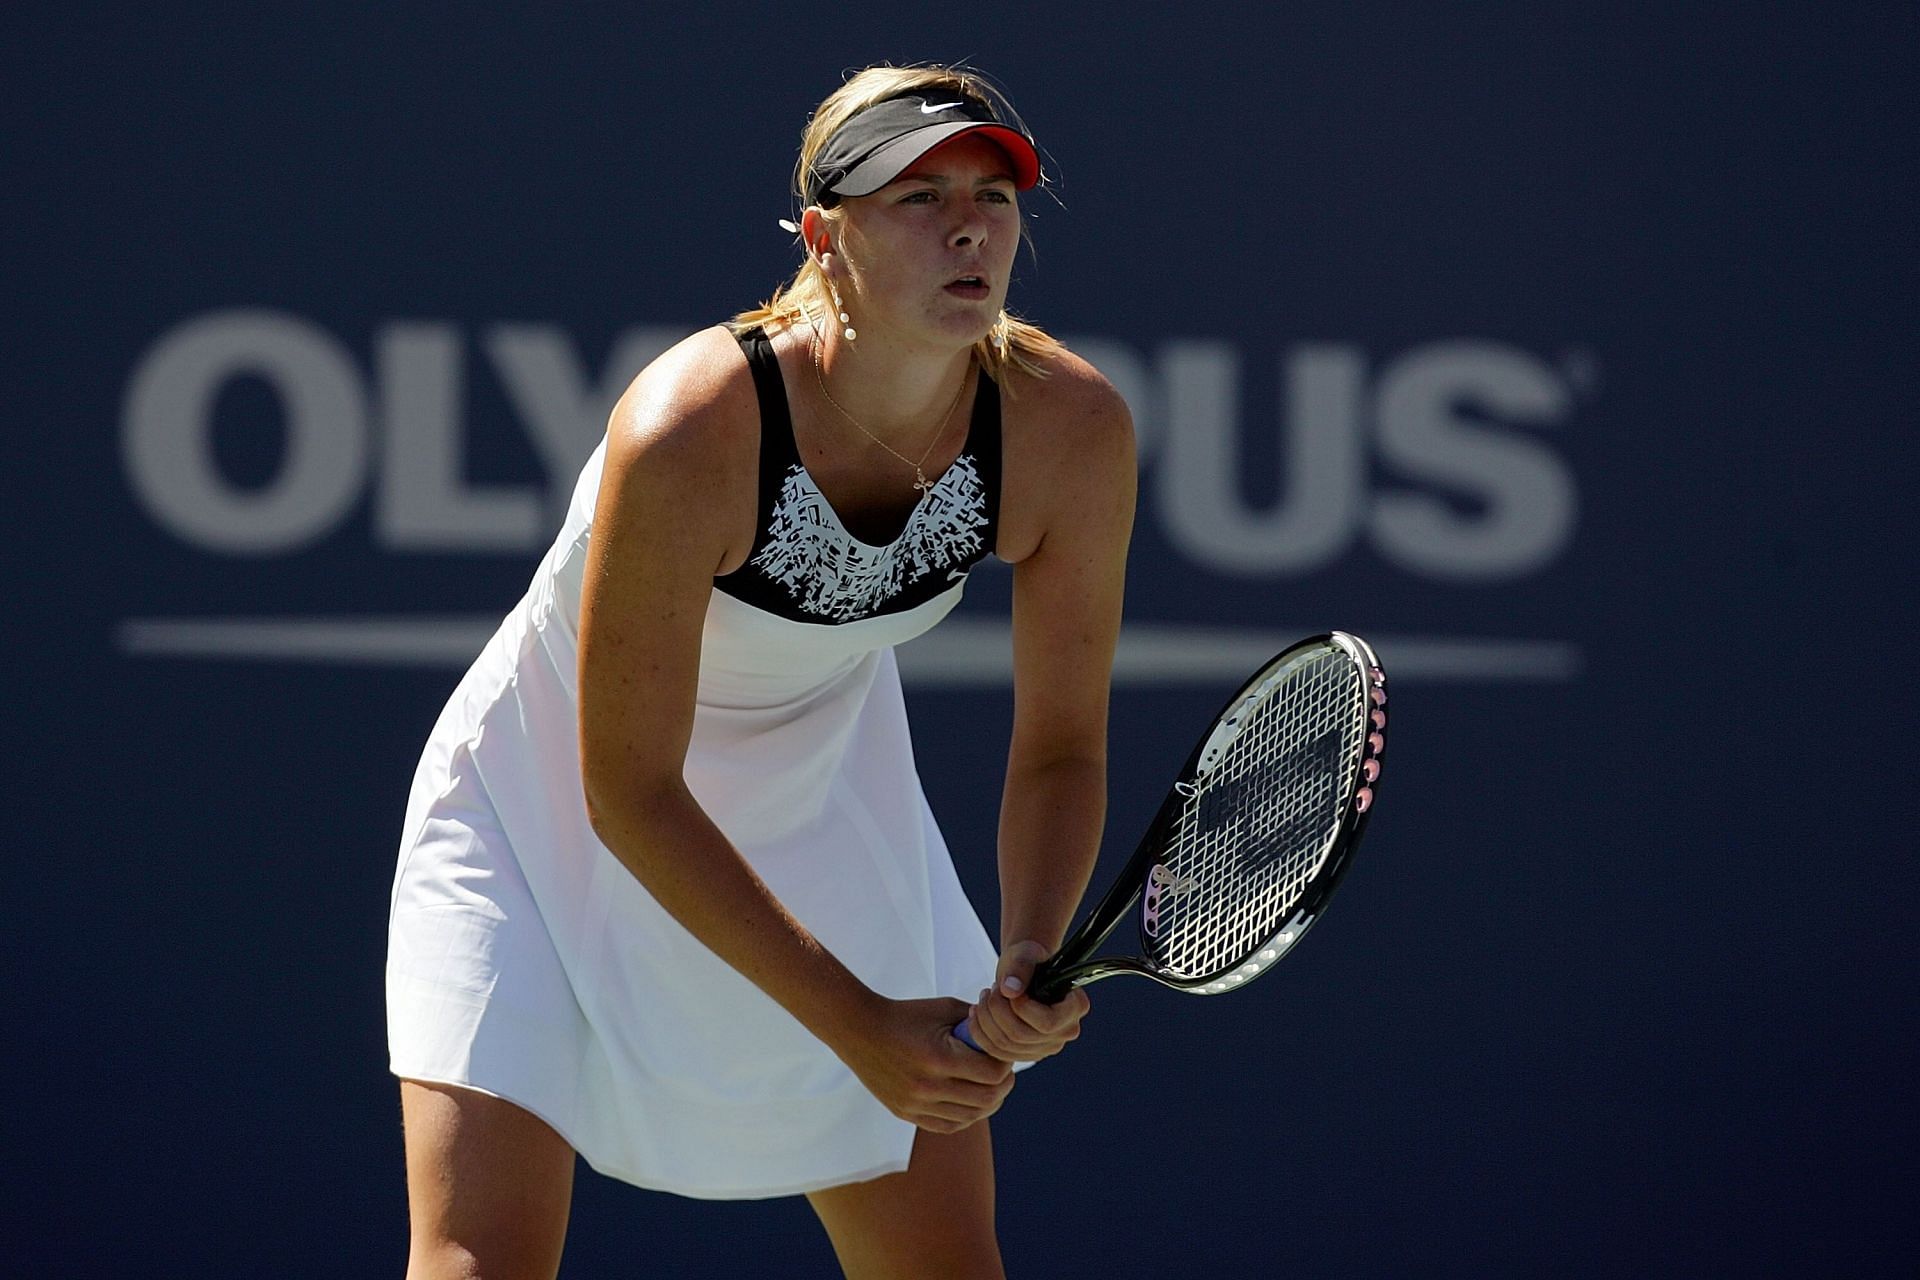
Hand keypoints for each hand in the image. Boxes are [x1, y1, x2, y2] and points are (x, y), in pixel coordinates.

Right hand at [835, 996, 1015, 1133]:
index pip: (992, 1073)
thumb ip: (977, 1022)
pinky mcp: (906, 1113)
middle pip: (986, 1099)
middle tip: (1005, 1075)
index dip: (1006, 1065)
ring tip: (990, 1089)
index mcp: (940, 1058)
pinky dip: (965, 1117)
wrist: (859, 1030)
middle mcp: (929, 1087)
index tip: (1004, 1056)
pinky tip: (969, 1103)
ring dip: (987, 1104)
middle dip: (1003, 1086)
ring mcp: (916, 1104)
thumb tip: (1003, 1033)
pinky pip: (947, 1126)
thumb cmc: (905, 1015)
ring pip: (969, 1117)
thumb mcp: (944, 1008)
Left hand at [963, 940, 1090, 1062]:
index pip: (1048, 1023)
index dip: (1022, 1008)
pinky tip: (976, 1012)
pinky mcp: (1027, 1053)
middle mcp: (1066, 1032)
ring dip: (986, 1019)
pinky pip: (998, 1053)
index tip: (1008, 988)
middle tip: (991, 989)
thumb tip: (1010, 990)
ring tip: (984, 996)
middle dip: (997, 1011)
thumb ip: (1020, 967)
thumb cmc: (1028, 958)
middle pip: (1022, 1036)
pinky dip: (980, 1033)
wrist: (1022, 971)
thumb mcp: (1025, 953)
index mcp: (1076, 1007)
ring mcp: (1047, 1046)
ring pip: (1007, 1046)